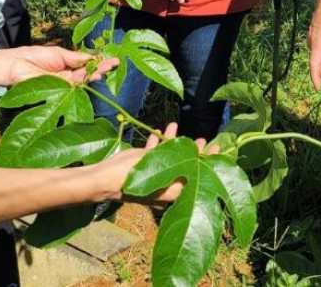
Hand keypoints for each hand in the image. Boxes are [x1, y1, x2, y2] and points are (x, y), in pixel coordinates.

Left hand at [4, 45, 117, 85]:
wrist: (16, 65)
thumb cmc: (34, 56)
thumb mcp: (59, 53)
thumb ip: (76, 57)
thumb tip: (93, 57)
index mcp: (66, 66)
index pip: (86, 64)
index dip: (98, 61)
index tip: (110, 57)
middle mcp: (67, 77)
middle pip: (88, 74)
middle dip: (101, 68)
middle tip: (114, 63)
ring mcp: (64, 85)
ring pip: (84, 81)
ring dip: (96, 74)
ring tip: (107, 68)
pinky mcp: (60, 91)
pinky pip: (75, 86)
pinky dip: (86, 80)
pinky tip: (95, 74)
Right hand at [91, 123, 206, 205]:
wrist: (104, 180)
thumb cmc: (132, 180)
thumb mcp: (158, 174)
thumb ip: (176, 165)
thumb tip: (199, 157)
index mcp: (172, 192)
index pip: (196, 178)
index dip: (208, 164)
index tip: (216, 150)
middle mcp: (165, 183)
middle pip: (184, 166)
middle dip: (194, 152)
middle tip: (203, 140)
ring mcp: (152, 174)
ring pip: (169, 157)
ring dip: (177, 144)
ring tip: (186, 133)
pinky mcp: (140, 165)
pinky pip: (153, 151)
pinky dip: (159, 141)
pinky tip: (164, 128)